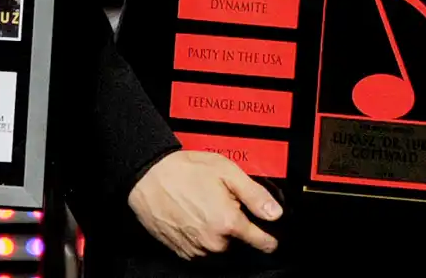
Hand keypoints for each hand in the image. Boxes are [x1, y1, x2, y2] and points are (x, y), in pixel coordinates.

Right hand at [128, 150, 281, 259]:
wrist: (150, 179)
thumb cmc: (186, 171)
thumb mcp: (227, 172)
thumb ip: (255, 194)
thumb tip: (274, 212)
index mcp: (228, 223)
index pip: (260, 242)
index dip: (270, 238)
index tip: (273, 238)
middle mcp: (213, 242)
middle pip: (240, 244)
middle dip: (240, 228)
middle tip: (229, 204)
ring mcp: (197, 251)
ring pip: (222, 249)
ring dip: (223, 235)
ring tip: (211, 208)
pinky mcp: (183, 253)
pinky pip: (204, 252)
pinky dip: (207, 239)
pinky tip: (200, 218)